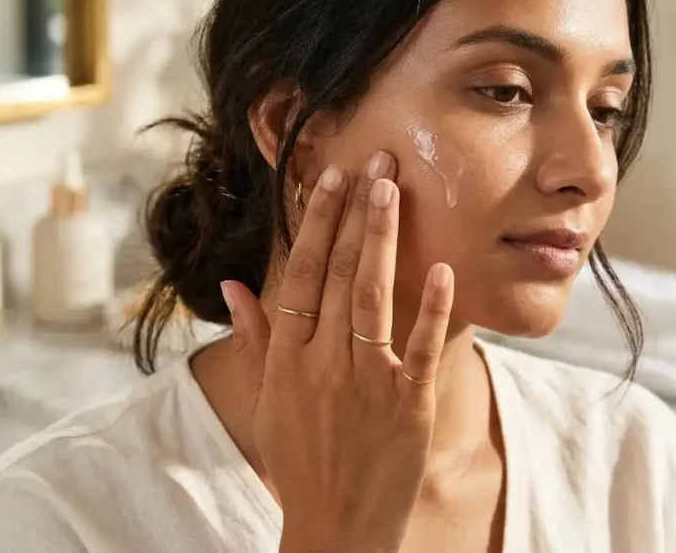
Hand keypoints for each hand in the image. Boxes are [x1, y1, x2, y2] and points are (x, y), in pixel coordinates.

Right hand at [219, 152, 454, 552]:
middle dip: (357, 211)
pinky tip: (442, 269)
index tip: (330, 178)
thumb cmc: (301, 463)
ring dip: (384, 240)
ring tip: (396, 190)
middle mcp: (322, 364)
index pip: (301, 274)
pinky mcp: (408, 407)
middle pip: (339, 272)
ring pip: (373, 297)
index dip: (317, 223)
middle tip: (378, 159)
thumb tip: (234, 285)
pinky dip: (430, 309)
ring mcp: (366, 384)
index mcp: (287, 359)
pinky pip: (421, 349)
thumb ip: (255, 340)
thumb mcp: (267, 401)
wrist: (335, 532)